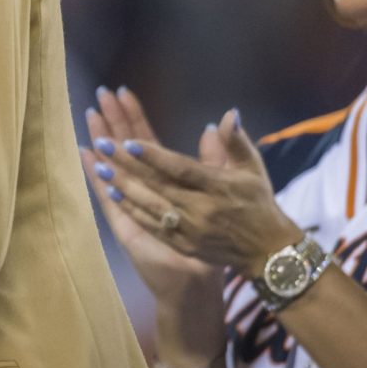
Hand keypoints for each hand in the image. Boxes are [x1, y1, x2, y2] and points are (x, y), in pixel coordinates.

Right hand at [82, 86, 219, 301]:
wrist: (198, 280)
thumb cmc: (211, 240)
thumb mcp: (222, 192)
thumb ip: (216, 160)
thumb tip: (214, 127)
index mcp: (165, 179)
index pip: (145, 140)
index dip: (134, 117)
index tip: (123, 93)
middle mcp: (143, 187)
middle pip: (124, 147)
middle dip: (113, 120)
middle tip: (101, 94)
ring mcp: (130, 203)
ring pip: (113, 164)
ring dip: (101, 139)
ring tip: (89, 114)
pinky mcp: (122, 220)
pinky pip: (106, 192)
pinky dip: (94, 174)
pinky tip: (84, 153)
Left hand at [94, 100, 301, 279]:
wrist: (269, 253)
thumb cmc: (258, 205)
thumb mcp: (253, 171)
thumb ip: (236, 143)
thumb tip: (227, 114)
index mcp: (219, 187)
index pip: (181, 169)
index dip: (154, 156)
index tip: (129, 141)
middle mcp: (202, 209)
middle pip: (157, 183)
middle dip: (126, 163)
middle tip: (101, 143)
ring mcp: (190, 229)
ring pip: (149, 204)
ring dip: (122, 184)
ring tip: (99, 164)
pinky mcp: (182, 244)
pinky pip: (151, 224)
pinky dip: (130, 208)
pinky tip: (110, 192)